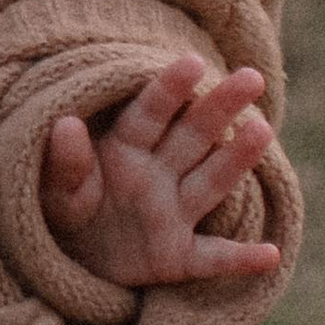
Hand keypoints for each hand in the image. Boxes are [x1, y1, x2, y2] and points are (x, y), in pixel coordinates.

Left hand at [40, 56, 283, 293]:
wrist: (72, 262)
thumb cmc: (66, 214)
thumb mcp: (55, 191)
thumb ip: (64, 163)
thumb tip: (65, 124)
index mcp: (125, 151)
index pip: (150, 114)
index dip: (170, 89)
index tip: (190, 62)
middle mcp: (158, 175)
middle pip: (193, 136)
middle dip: (220, 106)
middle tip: (250, 77)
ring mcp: (172, 215)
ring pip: (210, 182)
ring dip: (236, 159)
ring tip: (262, 129)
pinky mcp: (177, 257)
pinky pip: (212, 258)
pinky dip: (240, 260)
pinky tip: (269, 255)